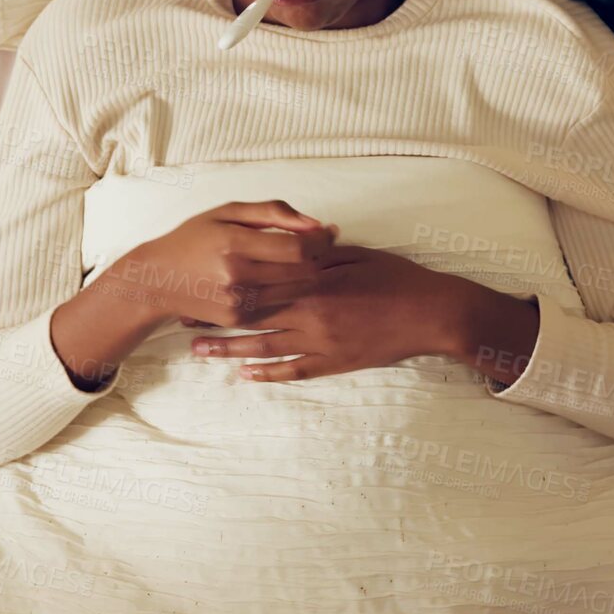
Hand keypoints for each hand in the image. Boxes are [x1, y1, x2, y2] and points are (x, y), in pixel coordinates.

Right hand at [91, 200, 338, 329]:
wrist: (158, 279)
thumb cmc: (194, 238)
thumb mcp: (227, 212)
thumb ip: (273, 212)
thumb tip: (314, 222)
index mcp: (235, 244)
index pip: (298, 247)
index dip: (322, 240)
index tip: (330, 231)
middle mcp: (238, 277)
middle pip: (303, 272)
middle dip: (322, 258)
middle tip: (326, 246)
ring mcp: (239, 302)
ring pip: (297, 292)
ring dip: (312, 277)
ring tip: (312, 261)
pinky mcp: (239, 320)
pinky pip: (280, 306)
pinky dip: (293, 293)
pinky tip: (292, 279)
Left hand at [189, 245, 486, 380]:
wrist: (431, 313)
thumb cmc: (397, 278)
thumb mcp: (357, 254)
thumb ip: (321, 250)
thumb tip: (294, 239)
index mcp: (313, 279)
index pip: (259, 281)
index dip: (225, 284)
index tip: (197, 285)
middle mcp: (310, 310)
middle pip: (252, 315)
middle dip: (215, 318)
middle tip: (182, 320)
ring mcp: (321, 340)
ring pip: (265, 346)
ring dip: (229, 349)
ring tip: (200, 350)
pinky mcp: (334, 361)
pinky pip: (294, 370)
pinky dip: (268, 372)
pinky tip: (246, 374)